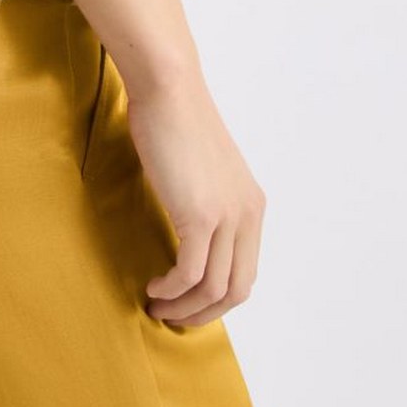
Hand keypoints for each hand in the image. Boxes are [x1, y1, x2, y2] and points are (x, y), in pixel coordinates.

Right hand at [123, 69, 267, 328]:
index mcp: (252, 205)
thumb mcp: (202, 169)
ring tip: (157, 306)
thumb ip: (206, 201)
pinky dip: (172, 289)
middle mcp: (248, 214)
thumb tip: (187, 230)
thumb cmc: (175, 119)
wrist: (169, 89)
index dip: (218, 297)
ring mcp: (227, 216)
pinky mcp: (200, 215)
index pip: (245, 271)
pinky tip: (154, 287)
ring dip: (185, 307)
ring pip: (215, 287)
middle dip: (204, 312)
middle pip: (237, 288)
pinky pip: (190, 272)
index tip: (189, 303)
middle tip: (173, 317)